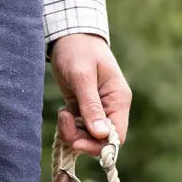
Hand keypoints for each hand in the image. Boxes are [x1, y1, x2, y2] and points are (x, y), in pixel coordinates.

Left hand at [50, 34, 131, 155]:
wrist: (68, 36)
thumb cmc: (78, 50)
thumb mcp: (82, 77)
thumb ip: (91, 106)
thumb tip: (101, 134)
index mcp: (118, 100)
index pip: (117, 136)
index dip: (99, 145)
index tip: (78, 142)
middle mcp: (111, 108)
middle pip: (100, 141)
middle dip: (80, 139)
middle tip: (65, 121)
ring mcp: (98, 111)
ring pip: (87, 138)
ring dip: (71, 132)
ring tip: (63, 112)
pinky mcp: (85, 112)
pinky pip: (79, 130)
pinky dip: (69, 127)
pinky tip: (64, 111)